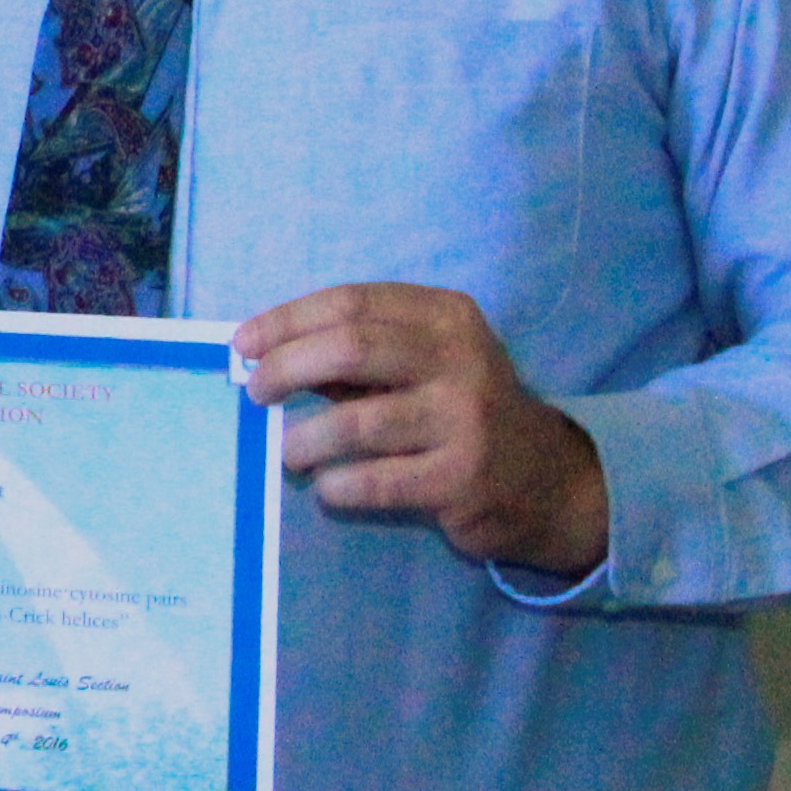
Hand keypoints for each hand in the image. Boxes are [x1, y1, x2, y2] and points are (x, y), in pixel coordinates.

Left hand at [239, 283, 610, 577]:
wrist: (546, 481)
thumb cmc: (460, 412)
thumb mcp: (422, 365)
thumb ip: (356, 355)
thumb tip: (265, 353)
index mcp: (447, 317)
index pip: (352, 303)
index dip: (287, 320)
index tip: (243, 343)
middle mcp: (461, 360)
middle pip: (349, 347)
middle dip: (285, 367)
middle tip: (257, 392)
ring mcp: (465, 420)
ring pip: (355, 422)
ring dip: (304, 439)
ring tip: (290, 452)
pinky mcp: (462, 479)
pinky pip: (375, 480)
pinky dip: (337, 485)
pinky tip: (328, 487)